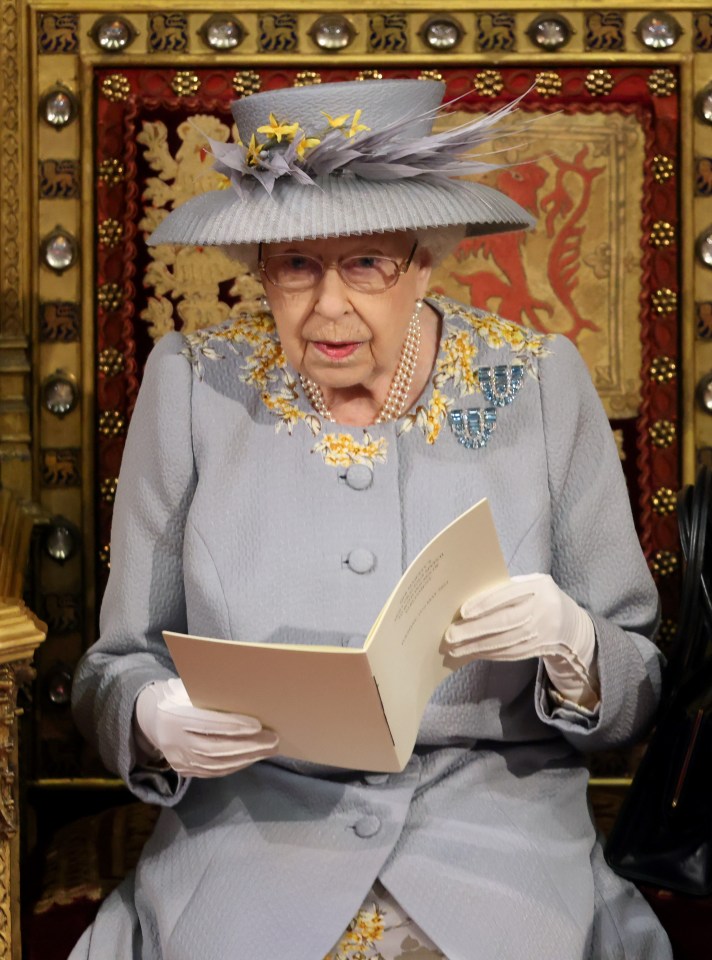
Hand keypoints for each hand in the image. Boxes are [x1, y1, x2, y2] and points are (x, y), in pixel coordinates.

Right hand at [134, 678, 278, 776]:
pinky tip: (251, 757)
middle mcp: (174, 741)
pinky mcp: (183, 769)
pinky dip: (235, 765)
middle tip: (273, 740)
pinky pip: (213, 771)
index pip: (208, 723)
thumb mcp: (189, 688)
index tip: (258, 725)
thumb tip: (247, 694)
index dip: (233, 725)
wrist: (152, 717)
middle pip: (216, 748)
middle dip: (248, 746)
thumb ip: (210, 694)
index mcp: (174, 715)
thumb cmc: (181, 696)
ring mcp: (178, 759)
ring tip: (269, 749)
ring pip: (216, 764)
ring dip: (246, 757)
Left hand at [444, 573, 598, 708]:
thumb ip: (506, 588)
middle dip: (475, 629)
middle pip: (505, 621)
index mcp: (539, 587)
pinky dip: (489, 654)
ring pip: (505, 641)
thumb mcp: (530, 584)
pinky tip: (473, 653)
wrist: (569, 622)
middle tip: (451, 634)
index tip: (463, 612)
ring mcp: (542, 632)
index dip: (485, 604)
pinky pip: (509, 653)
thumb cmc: (538, 597)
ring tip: (455, 648)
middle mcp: (543, 610)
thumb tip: (470, 598)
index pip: (509, 595)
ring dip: (477, 646)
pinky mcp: (537, 649)